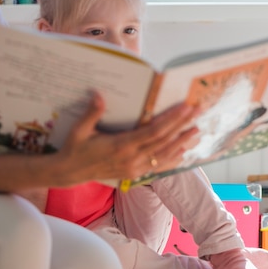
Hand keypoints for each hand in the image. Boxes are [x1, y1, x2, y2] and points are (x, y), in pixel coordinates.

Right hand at [52, 92, 200, 185]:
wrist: (70, 172)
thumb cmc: (76, 148)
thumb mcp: (79, 130)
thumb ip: (92, 113)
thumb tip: (99, 94)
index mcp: (121, 145)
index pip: (153, 131)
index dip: (171, 120)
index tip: (184, 108)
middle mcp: (132, 158)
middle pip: (163, 141)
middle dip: (182, 125)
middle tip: (197, 112)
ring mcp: (135, 168)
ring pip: (164, 154)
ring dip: (182, 142)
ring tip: (196, 130)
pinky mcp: (135, 174)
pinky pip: (158, 166)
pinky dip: (172, 159)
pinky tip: (184, 151)